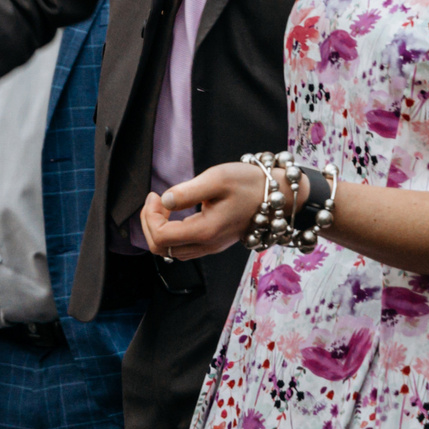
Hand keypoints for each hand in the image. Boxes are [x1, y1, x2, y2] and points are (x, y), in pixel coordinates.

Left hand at [141, 163, 264, 259]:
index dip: (150, 216)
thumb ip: (188, 191)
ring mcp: (212, 246)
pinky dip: (170, 232)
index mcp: (207, 231)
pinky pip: (183, 246)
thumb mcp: (217, 179)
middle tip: (155, 199)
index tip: (156, 194)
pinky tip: (174, 212)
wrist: (279, 195)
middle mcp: (208, 245)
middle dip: (149, 223)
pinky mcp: (215, 242)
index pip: (160, 237)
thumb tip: (165, 201)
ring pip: (170, 250)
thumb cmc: (250, 184)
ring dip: (158, 228)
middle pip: (161, 248)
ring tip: (162, 204)